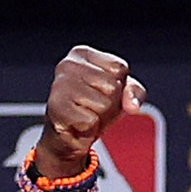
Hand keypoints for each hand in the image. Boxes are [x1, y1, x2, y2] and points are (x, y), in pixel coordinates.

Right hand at [35, 46, 146, 178]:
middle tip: (93, 108)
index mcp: (82, 54)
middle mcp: (68, 65)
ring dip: (100, 118)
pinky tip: (78, 125)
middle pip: (112, 86)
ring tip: (86, 115)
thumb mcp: (119, 95)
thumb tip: (133, 106)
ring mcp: (60, 85)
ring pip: (103, 104)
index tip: (101, 93)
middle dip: (110, 104)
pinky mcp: (57, 108)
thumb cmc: (91, 109)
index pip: (120, 68)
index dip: (119, 86)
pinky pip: (91, 121)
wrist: (66, 137)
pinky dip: (89, 129)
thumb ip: (134, 92)